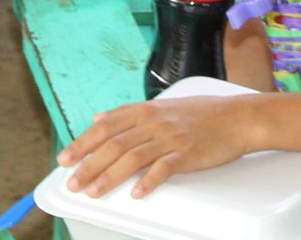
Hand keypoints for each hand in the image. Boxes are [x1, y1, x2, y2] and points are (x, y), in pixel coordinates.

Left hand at [61, 93, 256, 197]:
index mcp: (144, 111)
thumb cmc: (199, 114)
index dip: (82, 143)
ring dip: (110, 176)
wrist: (235, 117)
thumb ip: (128, 113)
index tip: (64, 159)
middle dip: (89, 165)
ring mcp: (169, 138)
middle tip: (73, 182)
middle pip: (113, 144)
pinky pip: (164, 168)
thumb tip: (99, 117)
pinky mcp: (187, 153)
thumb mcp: (160, 106)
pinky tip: (136, 194)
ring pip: (132, 157)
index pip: (105, 127)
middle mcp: (153, 122)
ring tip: (93, 192)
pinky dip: (149, 181)